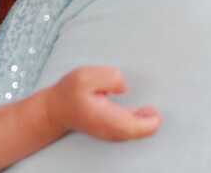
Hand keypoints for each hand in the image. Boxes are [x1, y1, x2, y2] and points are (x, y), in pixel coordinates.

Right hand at [46, 66, 161, 140]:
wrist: (56, 108)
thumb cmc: (69, 93)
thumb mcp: (86, 76)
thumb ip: (109, 78)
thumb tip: (124, 86)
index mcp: (108, 119)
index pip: (136, 128)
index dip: (150, 120)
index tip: (154, 109)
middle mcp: (112, 130)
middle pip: (141, 133)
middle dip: (151, 121)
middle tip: (154, 108)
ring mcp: (112, 132)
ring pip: (137, 132)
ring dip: (146, 121)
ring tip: (151, 108)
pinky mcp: (112, 129)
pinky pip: (131, 128)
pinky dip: (140, 121)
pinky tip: (142, 111)